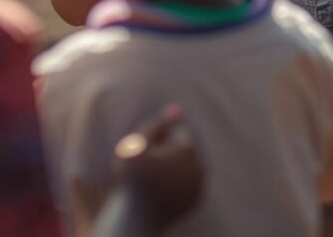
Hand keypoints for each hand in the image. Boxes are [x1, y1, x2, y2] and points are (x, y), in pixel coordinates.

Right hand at [112, 104, 203, 231]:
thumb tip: (178, 110)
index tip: (147, 154)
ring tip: (153, 181)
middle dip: (168, 153)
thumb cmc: (132, 182)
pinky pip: (186, 181)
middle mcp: (199, 167)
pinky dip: (175, 182)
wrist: (135, 223)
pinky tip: (160, 192)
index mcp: (188, 151)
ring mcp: (200, 186)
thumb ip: (156, 124)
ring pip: (185, 164)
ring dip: (172, 167)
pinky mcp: (196, 201)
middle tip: (148, 169)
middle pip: (183, 147)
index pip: (177, 130)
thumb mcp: (136, 145)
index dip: (159, 140)